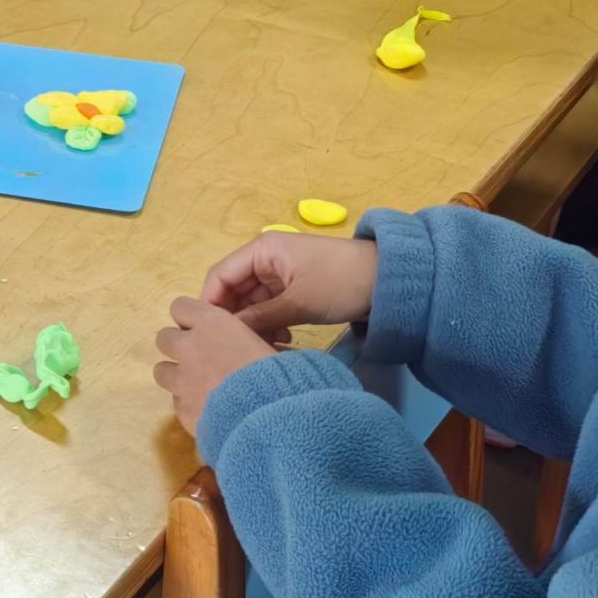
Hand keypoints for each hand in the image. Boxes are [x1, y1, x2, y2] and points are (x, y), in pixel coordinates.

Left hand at [153, 298, 280, 435]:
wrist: (269, 417)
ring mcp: (181, 381)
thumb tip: (252, 345)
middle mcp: (190, 348)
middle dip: (178, 346)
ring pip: (162, 371)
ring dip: (177, 376)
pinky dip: (189, 405)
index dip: (190, 317)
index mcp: (212, 324)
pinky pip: (177, 402)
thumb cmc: (278, 373)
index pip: (180, 307)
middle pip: (164, 338)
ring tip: (200, 386)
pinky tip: (209, 411)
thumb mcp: (268, 344)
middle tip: (200, 358)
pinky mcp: (182, 411)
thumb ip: (247, 339)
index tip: (203, 328)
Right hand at [200, 231, 380, 339]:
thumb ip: (260, 317)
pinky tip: (282, 340)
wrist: (388, 281)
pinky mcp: (293, 287)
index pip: (220, 276)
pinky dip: (270, 323)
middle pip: (234, 290)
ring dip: (254, 324)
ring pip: (252, 301)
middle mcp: (265, 258)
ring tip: (265, 346)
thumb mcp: (298, 302)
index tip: (210, 335)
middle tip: (238, 347)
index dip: (211, 304)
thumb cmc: (340, 282)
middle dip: (235, 318)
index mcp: (261, 250)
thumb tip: (226, 334)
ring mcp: (279, 273)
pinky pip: (269, 306)